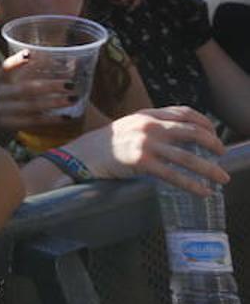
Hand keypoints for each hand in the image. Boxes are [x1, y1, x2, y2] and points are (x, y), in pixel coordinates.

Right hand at [0, 50, 79, 141]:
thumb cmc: (7, 106)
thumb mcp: (9, 90)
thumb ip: (29, 79)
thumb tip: (66, 68)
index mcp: (0, 82)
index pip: (6, 68)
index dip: (17, 61)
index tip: (30, 54)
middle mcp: (0, 95)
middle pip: (26, 88)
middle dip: (50, 85)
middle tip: (70, 84)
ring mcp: (3, 111)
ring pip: (32, 105)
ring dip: (55, 102)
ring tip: (73, 98)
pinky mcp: (9, 125)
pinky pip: (34, 121)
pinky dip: (51, 119)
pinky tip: (66, 117)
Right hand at [63, 106, 229, 193]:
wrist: (81, 155)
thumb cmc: (105, 143)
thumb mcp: (129, 125)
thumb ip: (151, 125)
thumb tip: (179, 136)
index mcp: (147, 114)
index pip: (184, 112)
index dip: (204, 122)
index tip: (213, 133)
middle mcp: (149, 125)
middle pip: (191, 131)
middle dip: (213, 143)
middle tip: (222, 153)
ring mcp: (145, 144)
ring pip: (187, 156)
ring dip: (209, 168)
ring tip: (222, 177)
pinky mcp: (141, 163)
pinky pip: (173, 176)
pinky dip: (192, 185)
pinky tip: (203, 192)